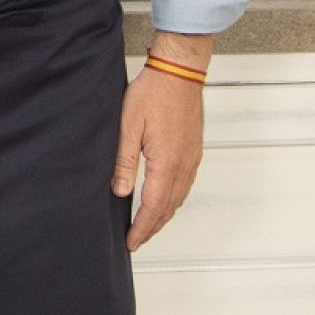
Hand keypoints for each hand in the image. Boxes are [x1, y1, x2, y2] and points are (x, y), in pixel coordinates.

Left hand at [110, 63, 204, 251]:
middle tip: (137, 240)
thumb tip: (120, 191)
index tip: (131, 242)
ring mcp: (192, 158)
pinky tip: (165, 198)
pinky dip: (173, 198)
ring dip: (164, 214)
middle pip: (169, 207)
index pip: (153, 207)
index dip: (142, 228)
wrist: (179, 72)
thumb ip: (124, 161)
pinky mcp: (194, 150)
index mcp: (166, 163)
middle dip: (152, 227)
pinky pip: (185, 184)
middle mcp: (183, 166)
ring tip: (148, 225)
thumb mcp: (128, 126)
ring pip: (179, 197)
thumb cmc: (153, 93)